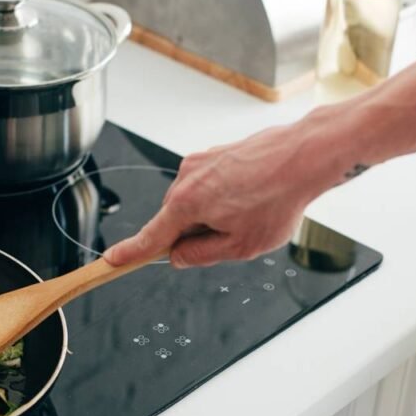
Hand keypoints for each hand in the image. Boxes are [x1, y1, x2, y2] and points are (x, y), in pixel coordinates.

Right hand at [105, 116, 354, 267]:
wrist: (304, 156)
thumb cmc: (278, 199)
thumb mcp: (240, 246)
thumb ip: (201, 255)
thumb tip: (179, 256)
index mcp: (186, 204)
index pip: (150, 237)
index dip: (130, 253)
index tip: (111, 261)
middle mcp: (185, 178)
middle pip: (176, 221)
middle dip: (197, 234)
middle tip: (235, 235)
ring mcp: (200, 162)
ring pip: (194, 203)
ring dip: (214, 214)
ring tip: (251, 211)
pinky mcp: (214, 154)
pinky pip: (208, 186)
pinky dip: (225, 197)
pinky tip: (254, 196)